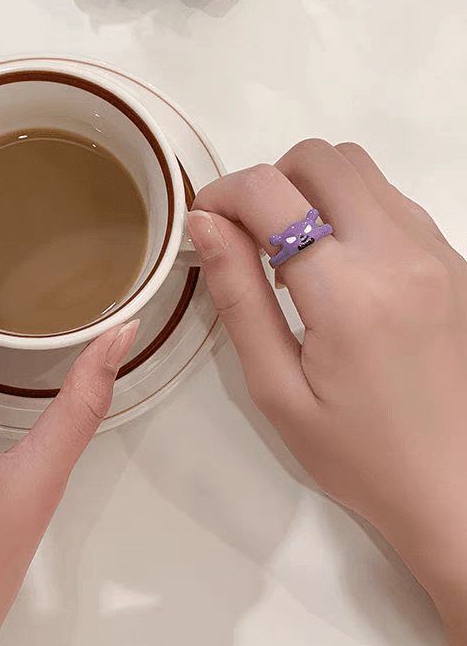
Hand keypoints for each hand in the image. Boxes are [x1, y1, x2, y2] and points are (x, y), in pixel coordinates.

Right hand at [187, 139, 466, 645]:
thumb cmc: (357, 453)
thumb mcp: (276, 388)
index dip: (221, 194)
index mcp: (350, 292)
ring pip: (357, 168)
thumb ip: (238, 297)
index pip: (270, 192)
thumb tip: (205, 224)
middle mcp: (401, 253)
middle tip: (247, 240)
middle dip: (267, 184)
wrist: (456, 487)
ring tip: (291, 254)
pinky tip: (334, 266)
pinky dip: (346, 209)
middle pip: (318, 159)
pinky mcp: (451, 259)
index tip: (204, 227)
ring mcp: (435, 251)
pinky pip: (388, 199)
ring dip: (309, 192)